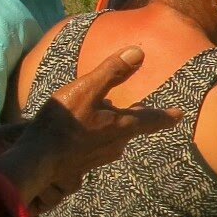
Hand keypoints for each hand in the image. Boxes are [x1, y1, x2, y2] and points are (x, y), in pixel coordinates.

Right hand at [0, 47, 179, 210]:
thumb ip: (112, 72)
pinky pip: (99, 143)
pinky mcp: (84, 163)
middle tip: (144, 110)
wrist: (37, 160)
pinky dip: (98, 131)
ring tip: (111, 111)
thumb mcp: (86, 90)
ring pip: (115, 135)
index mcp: (122, 126)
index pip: (152, 119)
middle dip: (137, 116)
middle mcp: (116, 144)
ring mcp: (100, 156)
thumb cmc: (62, 122)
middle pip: (132, 127)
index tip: (179, 114)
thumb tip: (139, 53)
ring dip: (115, 123)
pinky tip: (85, 127)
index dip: (166, 115)